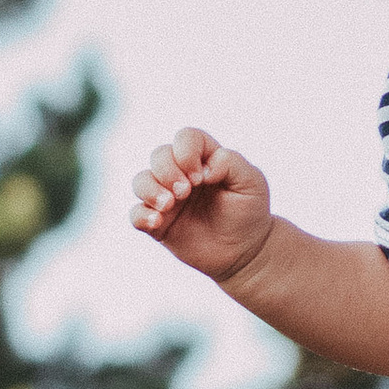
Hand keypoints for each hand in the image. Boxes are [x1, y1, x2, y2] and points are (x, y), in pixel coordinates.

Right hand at [129, 127, 275, 284]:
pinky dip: (141, 215)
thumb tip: (205, 167)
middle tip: (185, 192)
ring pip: (141, 180)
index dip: (187, 152)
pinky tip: (157, 222)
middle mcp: (181, 174)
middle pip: (159, 155)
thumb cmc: (249, 211)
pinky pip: (135, 214)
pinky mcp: (158, 224)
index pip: (185, 138)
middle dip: (168, 171)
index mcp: (203, 158)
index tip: (202, 177)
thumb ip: (231, 163)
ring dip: (150, 189)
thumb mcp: (252, 182)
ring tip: (169, 205)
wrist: (245, 251)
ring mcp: (167, 198)